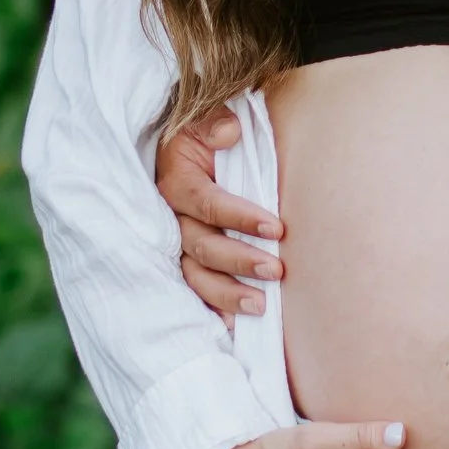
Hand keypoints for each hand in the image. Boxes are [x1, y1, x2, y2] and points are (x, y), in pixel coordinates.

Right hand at [157, 104, 283, 319]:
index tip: (277, 229)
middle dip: (239, 261)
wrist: (183, 149)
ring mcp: (175, 244)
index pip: (207, 204)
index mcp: (177, 182)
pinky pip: (194, 291)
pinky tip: (237, 327)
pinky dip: (214, 309)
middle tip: (277, 271)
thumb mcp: (205, 121)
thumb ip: (214, 123)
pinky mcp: (182, 261)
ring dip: (227, 293)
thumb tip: (229, 133)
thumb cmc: (205, 137)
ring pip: (194, 275)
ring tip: (261, 306)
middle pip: (201, 246)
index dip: (241, 217)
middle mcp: (171, 218)